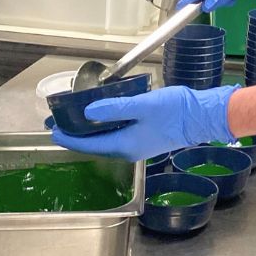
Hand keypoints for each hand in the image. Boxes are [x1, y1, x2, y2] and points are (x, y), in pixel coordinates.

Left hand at [49, 84, 237, 160]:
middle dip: (76, 133)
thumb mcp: (142, 106)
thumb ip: (114, 109)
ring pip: (106, 139)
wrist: (203, 117)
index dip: (69, 137)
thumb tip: (87, 112)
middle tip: (60, 120)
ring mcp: (138, 145)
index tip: (53, 129)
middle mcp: (128, 150)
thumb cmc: (176, 111)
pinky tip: (104, 115)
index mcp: (124, 145)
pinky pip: (118, 135)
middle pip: (95, 144)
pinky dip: (105, 126)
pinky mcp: (146, 138)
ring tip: (78, 116)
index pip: (88, 144)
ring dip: (90, 130)